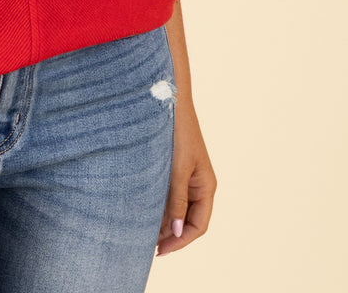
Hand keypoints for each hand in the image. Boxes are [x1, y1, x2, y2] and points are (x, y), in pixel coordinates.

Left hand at [156, 97, 215, 255]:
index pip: (199, 226)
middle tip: (146, 245)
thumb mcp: (178, 168)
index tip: (159, 251)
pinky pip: (168, 194)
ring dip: (163, 221)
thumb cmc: (178, 130)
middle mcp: (198, 183)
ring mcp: (185, 175)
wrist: (168, 98)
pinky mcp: (172, 167)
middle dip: (170, 234)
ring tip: (141, 231)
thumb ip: (177, 200)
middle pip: (188, 220)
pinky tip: (142, 209)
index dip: (181, 241)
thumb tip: (176, 232)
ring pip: (176, 208)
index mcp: (206, 186)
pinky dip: (158, 205)